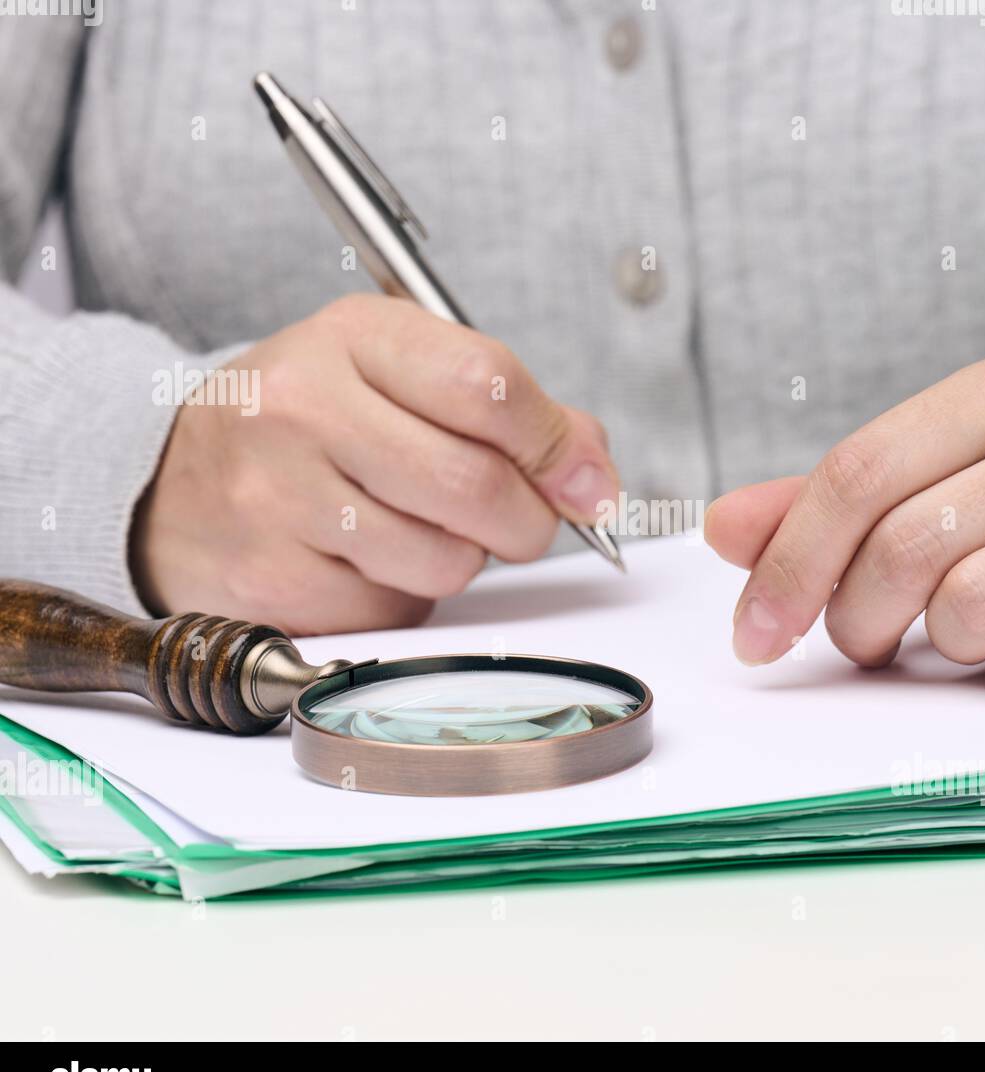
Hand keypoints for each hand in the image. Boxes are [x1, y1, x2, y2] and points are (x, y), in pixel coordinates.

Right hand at [132, 294, 616, 633]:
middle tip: (519, 523)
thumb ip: (509, 411)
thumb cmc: (311, 423)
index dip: (558, 445)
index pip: (488, 384)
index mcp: (354, 335)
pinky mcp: (268, 576)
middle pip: (476, 484)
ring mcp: (277, 494)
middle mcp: (305, 405)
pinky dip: (404, 594)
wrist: (174, 478)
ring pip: (445, 559)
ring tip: (417, 528)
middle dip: (528, 521)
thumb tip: (594, 477)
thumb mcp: (399, 374)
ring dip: (461, 559)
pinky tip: (363, 559)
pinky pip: (395, 607)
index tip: (586, 483)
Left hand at [704, 354, 984, 696]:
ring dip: (946, 645)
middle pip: (906, 546)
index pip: (859, 472)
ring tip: (967, 631)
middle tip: (864, 642)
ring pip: (973, 606)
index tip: (755, 632)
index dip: (790, 563)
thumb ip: (829, 505)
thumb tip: (721, 528)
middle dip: (857, 618)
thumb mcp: (936, 484)